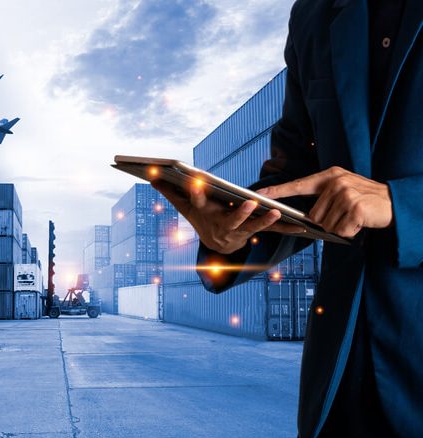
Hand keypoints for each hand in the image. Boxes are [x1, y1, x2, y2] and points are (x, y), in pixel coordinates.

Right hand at [151, 180, 305, 254]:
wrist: (216, 245)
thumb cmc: (202, 218)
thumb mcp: (186, 207)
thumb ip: (171, 191)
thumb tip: (150, 176)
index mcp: (205, 215)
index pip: (198, 202)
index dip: (196, 192)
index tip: (195, 180)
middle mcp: (222, 227)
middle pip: (231, 221)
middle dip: (240, 213)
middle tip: (250, 202)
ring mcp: (239, 233)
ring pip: (252, 228)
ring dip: (265, 222)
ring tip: (277, 211)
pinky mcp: (254, 235)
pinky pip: (271, 232)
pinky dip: (286, 228)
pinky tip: (302, 226)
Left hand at [256, 166, 393, 237]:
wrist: (395, 202)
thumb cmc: (366, 199)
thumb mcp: (344, 190)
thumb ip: (324, 198)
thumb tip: (307, 217)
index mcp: (330, 176)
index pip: (297, 184)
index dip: (277, 191)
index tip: (258, 194)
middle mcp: (335, 182)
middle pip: (313, 215)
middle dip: (327, 222)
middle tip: (345, 215)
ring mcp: (345, 194)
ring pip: (326, 225)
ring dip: (339, 228)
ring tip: (353, 218)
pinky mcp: (354, 208)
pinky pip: (340, 230)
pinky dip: (349, 232)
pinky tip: (359, 223)